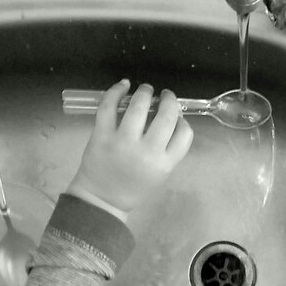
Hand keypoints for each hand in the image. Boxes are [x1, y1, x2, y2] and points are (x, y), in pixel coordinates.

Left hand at [68, 79, 193, 220]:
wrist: (103, 199)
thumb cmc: (134, 188)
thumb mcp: (160, 175)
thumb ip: (168, 150)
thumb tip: (172, 119)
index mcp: (164, 164)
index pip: (184, 133)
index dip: (182, 120)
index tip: (176, 116)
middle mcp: (147, 152)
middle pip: (166, 116)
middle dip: (169, 100)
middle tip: (165, 96)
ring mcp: (123, 142)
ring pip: (139, 106)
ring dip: (145, 92)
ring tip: (145, 90)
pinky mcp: (102, 135)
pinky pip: (109, 106)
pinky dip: (116, 91)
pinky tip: (123, 85)